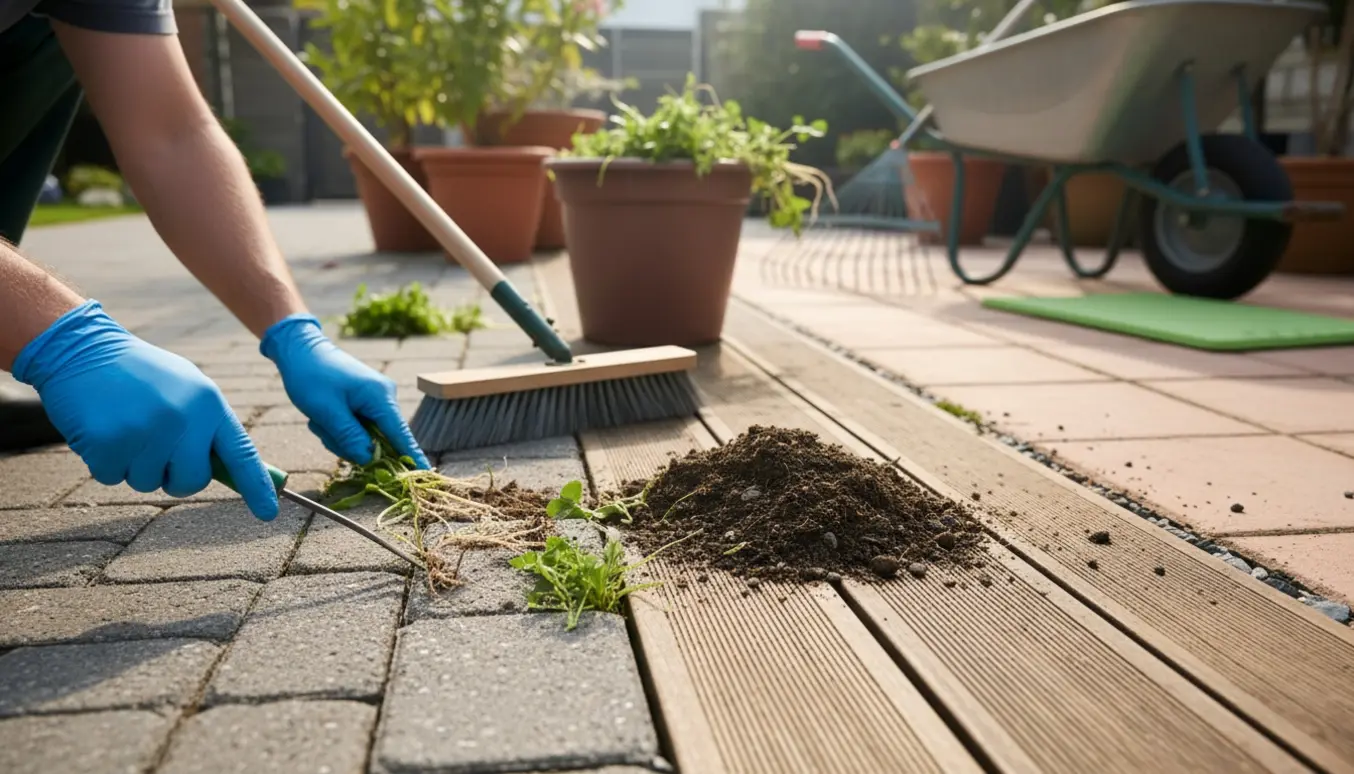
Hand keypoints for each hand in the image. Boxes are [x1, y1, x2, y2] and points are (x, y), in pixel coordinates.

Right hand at [12, 301, 278, 518]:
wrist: (82, 349)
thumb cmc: (141, 375)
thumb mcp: (187, 389)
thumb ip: (209, 428)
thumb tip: (231, 473)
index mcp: (209, 403)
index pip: (240, 453)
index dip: (255, 485)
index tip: (268, 513)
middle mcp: (183, 418)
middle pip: (191, 481)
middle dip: (174, 477)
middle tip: (155, 448)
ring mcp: (146, 431)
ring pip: (148, 483)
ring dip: (134, 466)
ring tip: (125, 426)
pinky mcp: (109, 443)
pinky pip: (112, 478)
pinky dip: (105, 462)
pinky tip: (102, 430)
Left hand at [260, 314, 430, 469]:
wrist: (300, 349)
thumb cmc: (311, 376)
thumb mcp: (327, 411)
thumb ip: (351, 437)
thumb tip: (370, 459)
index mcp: (380, 397)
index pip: (401, 434)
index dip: (412, 457)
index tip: (425, 475)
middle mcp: (384, 398)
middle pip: (380, 440)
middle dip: (351, 444)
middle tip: (325, 430)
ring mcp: (375, 400)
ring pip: (365, 436)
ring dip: (340, 436)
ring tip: (320, 421)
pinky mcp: (365, 402)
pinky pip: (358, 427)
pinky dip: (339, 429)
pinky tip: (323, 417)